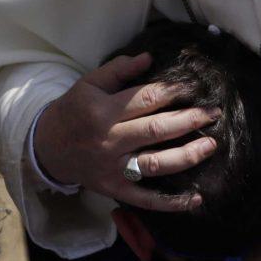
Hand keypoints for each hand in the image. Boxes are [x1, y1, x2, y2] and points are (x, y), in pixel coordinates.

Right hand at [34, 52, 218, 211]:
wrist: (46, 149)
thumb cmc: (73, 111)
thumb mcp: (88, 85)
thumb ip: (118, 69)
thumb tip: (148, 58)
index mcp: (103, 111)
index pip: (145, 100)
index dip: (173, 92)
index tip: (195, 88)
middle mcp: (109, 140)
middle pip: (156, 130)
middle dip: (189, 121)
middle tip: (214, 114)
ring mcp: (112, 167)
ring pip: (155, 163)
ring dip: (186, 156)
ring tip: (211, 146)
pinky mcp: (114, 189)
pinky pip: (145, 199)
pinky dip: (171, 202)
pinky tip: (196, 198)